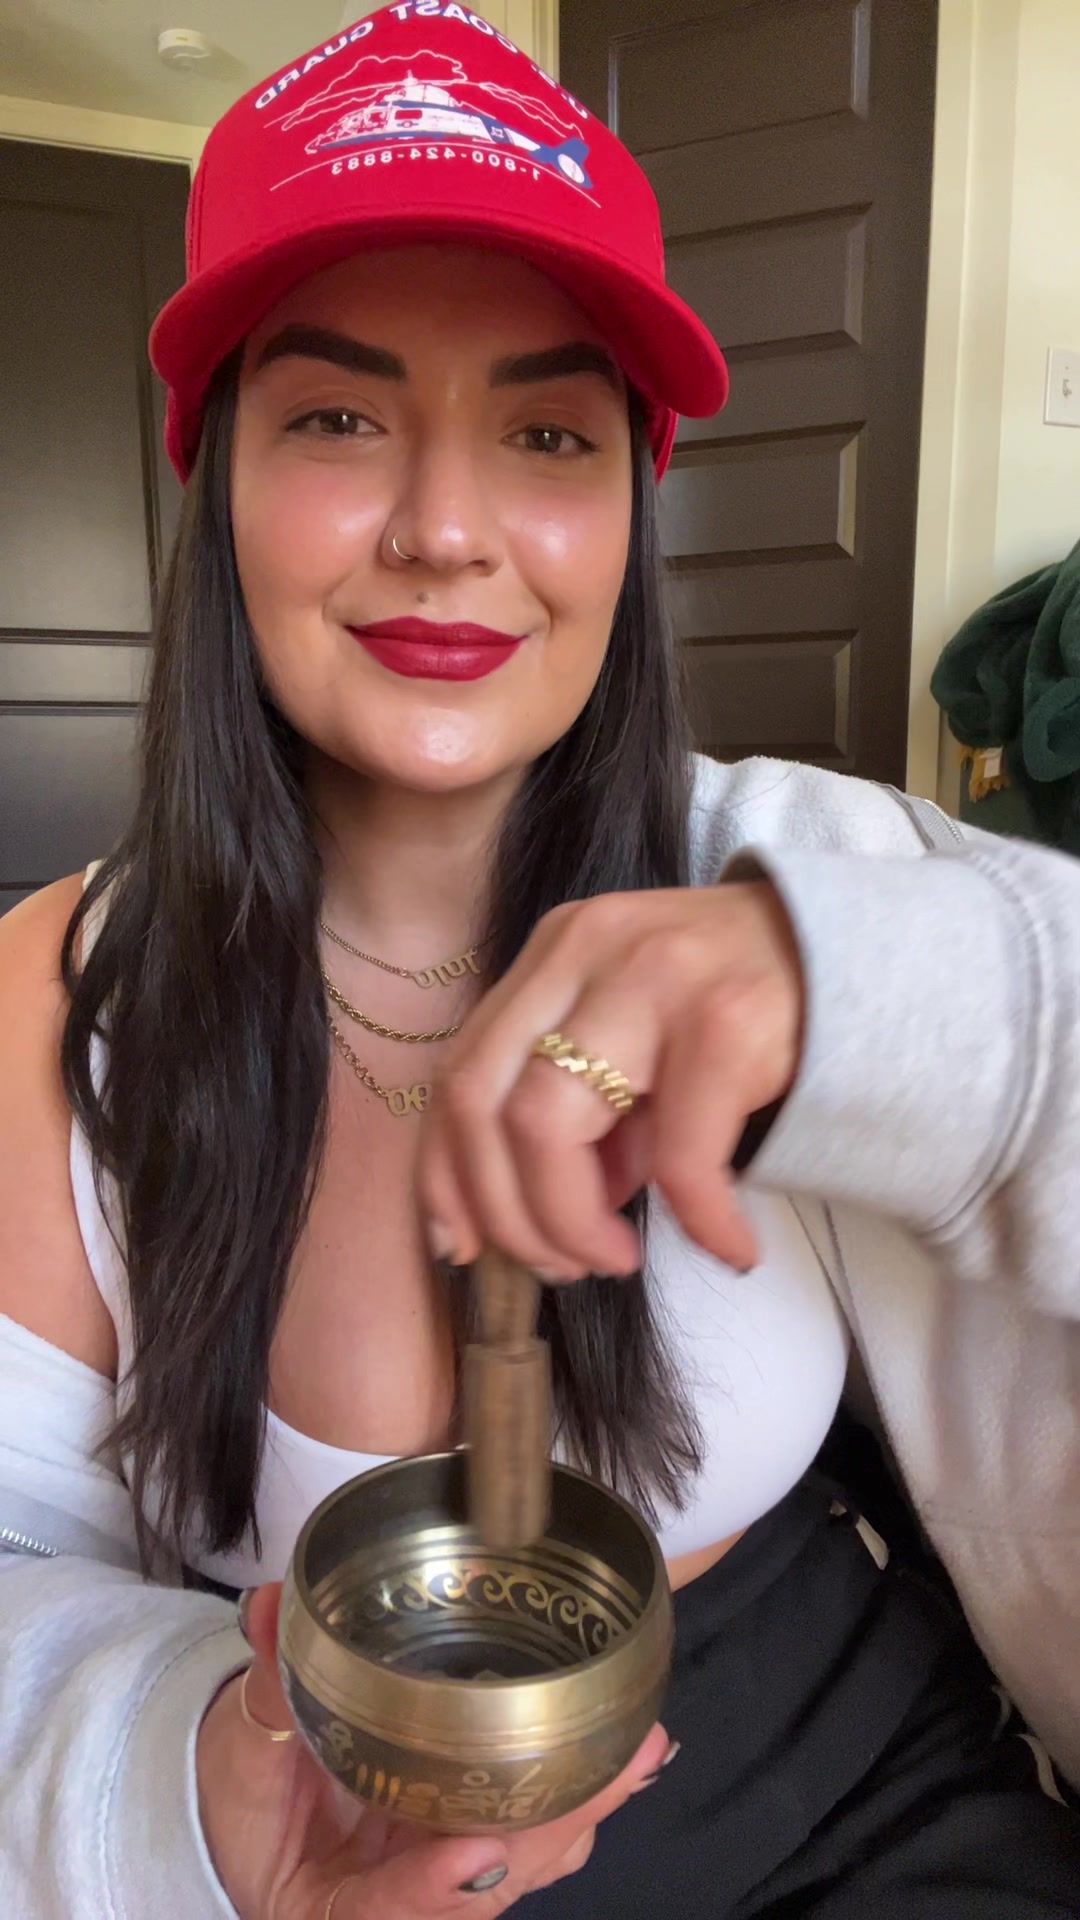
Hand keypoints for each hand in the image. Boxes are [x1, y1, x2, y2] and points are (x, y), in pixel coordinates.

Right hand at [197, 1583, 669, 1918]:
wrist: (238, 1811)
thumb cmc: (239, 1792)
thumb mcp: (241, 1747)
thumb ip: (265, 1684)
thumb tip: (273, 1605)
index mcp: (327, 1903)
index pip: (380, 1910)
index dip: (426, 1890)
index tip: (470, 1854)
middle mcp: (398, 1899)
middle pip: (484, 1888)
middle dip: (553, 1832)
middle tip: (621, 1767)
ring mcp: (438, 1871)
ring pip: (522, 1859)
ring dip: (583, 1807)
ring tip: (639, 1751)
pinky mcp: (463, 1835)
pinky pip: (527, 1827)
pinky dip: (576, 1791)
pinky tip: (627, 1751)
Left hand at [418, 882, 803, 1277]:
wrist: (869, 956)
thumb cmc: (748, 1003)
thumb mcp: (644, 1038)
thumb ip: (585, 1110)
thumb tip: (538, 1212)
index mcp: (556, 952)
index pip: (460, 1070)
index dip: (446, 1173)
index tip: (462, 1245)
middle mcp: (586, 950)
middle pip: (485, 1101)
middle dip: (507, 1211)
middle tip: (559, 1265)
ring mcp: (650, 976)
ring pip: (546, 1124)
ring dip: (570, 1221)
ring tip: (616, 1257)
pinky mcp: (724, 1020)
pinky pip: (677, 1157)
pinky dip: (699, 1221)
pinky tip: (730, 1245)